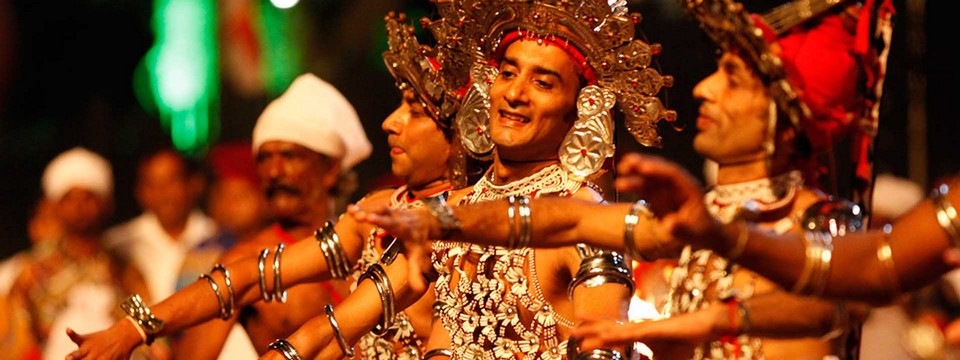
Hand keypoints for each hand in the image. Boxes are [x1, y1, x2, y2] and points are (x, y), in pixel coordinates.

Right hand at [65, 321, 140, 359]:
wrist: (124, 336)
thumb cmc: (121, 354)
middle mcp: (93, 358)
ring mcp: (88, 349)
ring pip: (78, 354)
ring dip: (73, 356)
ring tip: (69, 358)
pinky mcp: (86, 340)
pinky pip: (77, 337)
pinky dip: (72, 334)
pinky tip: (68, 330)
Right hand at [348, 204, 435, 292]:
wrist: (428, 221)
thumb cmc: (419, 242)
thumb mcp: (417, 257)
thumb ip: (416, 273)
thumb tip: (418, 289)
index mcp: (404, 229)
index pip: (393, 225)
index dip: (382, 222)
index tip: (370, 219)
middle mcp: (398, 218)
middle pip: (384, 214)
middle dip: (372, 214)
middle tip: (358, 215)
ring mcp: (393, 212)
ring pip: (378, 208)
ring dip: (364, 209)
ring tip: (350, 210)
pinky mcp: (387, 209)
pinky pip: (374, 207)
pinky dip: (363, 207)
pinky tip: (350, 209)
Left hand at [571, 312, 712, 355]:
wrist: (704, 327)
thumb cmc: (684, 341)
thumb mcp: (662, 359)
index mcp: (637, 333)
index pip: (612, 333)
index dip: (596, 334)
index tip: (580, 339)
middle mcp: (636, 328)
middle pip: (607, 327)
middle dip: (588, 330)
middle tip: (571, 333)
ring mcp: (643, 327)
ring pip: (614, 330)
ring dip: (595, 333)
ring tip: (577, 334)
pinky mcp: (652, 330)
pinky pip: (631, 334)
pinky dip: (617, 336)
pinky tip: (605, 336)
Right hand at [615, 153, 723, 249]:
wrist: (704, 235)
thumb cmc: (702, 233)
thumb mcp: (694, 234)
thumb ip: (681, 229)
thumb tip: (668, 225)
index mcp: (689, 188)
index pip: (674, 175)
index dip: (658, 169)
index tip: (644, 168)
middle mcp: (677, 185)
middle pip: (660, 170)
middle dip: (644, 164)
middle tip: (628, 162)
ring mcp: (667, 189)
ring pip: (650, 176)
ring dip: (636, 171)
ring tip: (621, 169)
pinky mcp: (658, 195)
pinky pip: (644, 186)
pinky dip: (633, 184)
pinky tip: (620, 184)